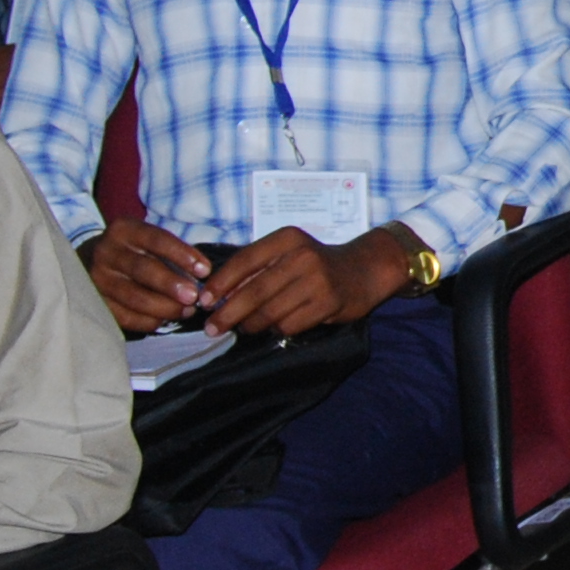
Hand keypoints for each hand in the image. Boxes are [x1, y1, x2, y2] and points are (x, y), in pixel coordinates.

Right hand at [82, 220, 214, 334]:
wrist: (89, 260)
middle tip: (194, 297)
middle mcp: (107, 252)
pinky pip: (123, 316)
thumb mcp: (146, 239)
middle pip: (143, 269)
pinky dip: (147, 321)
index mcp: (124, 230)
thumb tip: (201, 276)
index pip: (157, 240)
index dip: (182, 255)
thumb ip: (171, 253)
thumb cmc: (132, 250)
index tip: (205, 271)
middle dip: (171, 284)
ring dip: (164, 307)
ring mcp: (97, 278)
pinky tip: (164, 321)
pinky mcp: (94, 302)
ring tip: (185, 311)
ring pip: (133, 296)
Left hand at [198, 224, 416, 336]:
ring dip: (252, 325)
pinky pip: (290, 325)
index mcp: (286, 239)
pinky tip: (279, 326)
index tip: (204, 302)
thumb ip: (257, 269)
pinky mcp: (329, 303)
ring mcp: (317, 280)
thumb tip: (218, 296)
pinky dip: (278, 330)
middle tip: (212, 328)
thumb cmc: (316, 264)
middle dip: (228, 314)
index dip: (220, 284)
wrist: (365, 269)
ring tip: (246, 328)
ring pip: (270, 313)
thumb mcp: (288, 254)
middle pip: (254, 292)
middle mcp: (302, 256)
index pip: (244, 261)